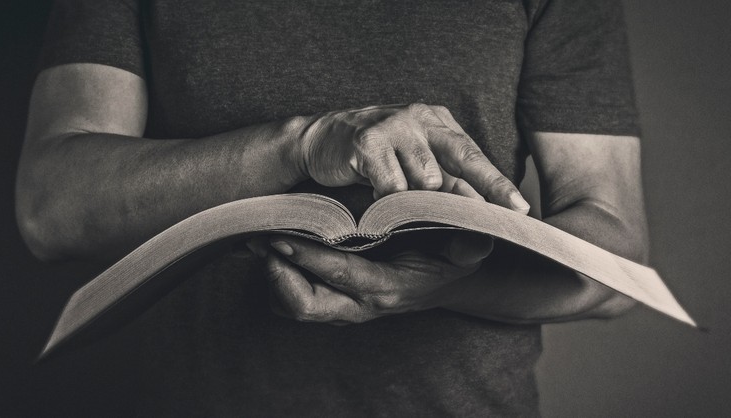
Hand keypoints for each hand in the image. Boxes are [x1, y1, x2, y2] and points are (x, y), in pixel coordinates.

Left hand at [247, 232, 493, 324]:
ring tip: (260, 242)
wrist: (447, 283)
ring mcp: (346, 308)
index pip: (341, 274)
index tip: (282, 237)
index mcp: (388, 288)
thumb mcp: (467, 250)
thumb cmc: (450, 259)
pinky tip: (273, 252)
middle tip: (262, 242)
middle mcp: (361, 305)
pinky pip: (296, 302)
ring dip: (274, 277)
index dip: (309, 258)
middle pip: (306, 306)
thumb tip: (475, 238)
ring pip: (295, 307)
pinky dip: (279, 280)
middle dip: (278, 277)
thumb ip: (469, 245)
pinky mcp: (336, 304)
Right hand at [298, 103, 528, 211]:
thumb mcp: (414, 162)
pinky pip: (392, 185)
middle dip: (488, 187)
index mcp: (437, 121)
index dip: (498, 182)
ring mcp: (394, 126)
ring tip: (398, 198)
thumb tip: (481, 210)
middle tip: (504, 214)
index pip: (474, 154)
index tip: (520, 208)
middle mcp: (420, 117)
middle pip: (462, 157)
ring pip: (425, 178)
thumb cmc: (373, 155)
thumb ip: (445, 181)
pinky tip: (375, 195)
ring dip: (416, 199)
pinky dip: (387, 199)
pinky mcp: (368, 141)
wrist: (319, 140)